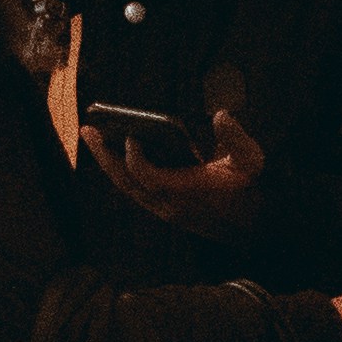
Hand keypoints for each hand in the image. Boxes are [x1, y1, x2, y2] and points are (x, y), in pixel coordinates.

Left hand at [88, 115, 268, 230]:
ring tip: (96, 139)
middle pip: (125, 182)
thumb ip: (235, 138)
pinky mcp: (165, 211)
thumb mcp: (251, 162)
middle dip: (104, 156)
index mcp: (186, 191)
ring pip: (126, 188)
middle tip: (89, 130)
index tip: (130, 135)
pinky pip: (134, 192)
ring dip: (108, 164)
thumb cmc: (250, 191)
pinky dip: (122, 173)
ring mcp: (165, 210)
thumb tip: (220, 115)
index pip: (146, 174)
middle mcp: (169, 204)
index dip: (133, 155)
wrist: (253, 226)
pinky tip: (116, 155)